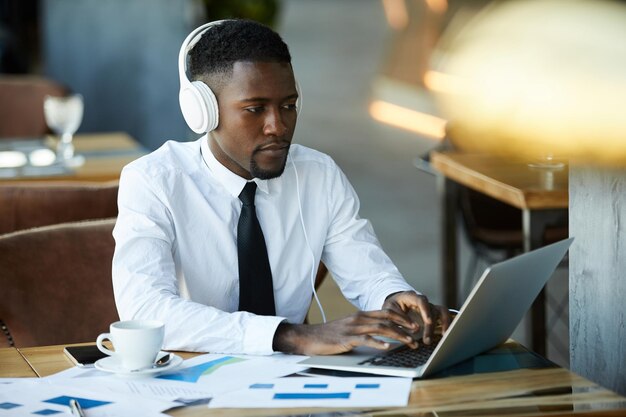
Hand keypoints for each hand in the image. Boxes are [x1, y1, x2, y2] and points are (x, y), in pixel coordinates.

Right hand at [272, 309, 426, 355]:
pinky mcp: (346, 339)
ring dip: (397, 335)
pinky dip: (378, 343)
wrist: (308, 337)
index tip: (413, 324)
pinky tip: (387, 347)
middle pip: (387, 319)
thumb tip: (380, 334)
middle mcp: (358, 319)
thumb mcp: (348, 328)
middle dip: (404, 325)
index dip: (401, 317)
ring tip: (409, 342)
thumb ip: (363, 328)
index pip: (386, 311)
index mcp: (360, 315)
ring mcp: (352, 328)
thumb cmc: (329, 335)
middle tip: (416, 332)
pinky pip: (365, 339)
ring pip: (380, 328)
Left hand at [382, 291, 451, 345]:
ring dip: (443, 324)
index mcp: (410, 297)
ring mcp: (429, 307)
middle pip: (432, 310)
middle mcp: (423, 302)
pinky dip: (447, 324)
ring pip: (441, 312)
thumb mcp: (389, 310)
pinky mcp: (433, 314)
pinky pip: (444, 316)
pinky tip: (445, 334)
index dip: (426, 310)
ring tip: (443, 336)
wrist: (395, 303)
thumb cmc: (392, 307)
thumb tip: (415, 329)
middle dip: (430, 326)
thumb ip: (398, 318)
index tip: (428, 321)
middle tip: (426, 340)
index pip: (421, 300)